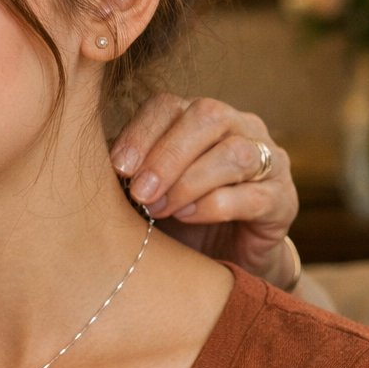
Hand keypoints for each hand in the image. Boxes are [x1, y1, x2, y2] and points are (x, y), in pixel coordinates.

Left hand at [110, 94, 298, 285]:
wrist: (224, 262)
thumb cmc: (176, 217)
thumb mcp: (146, 189)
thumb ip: (127, 170)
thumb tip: (85, 160)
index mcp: (198, 118)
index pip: (168, 105)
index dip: (141, 132)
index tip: (117, 168)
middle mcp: (239, 128)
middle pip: (207, 116)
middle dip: (167, 155)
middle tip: (140, 191)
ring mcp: (268, 161)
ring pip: (234, 152)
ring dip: (190, 180)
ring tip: (161, 208)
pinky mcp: (283, 200)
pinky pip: (254, 194)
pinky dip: (216, 204)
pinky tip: (189, 216)